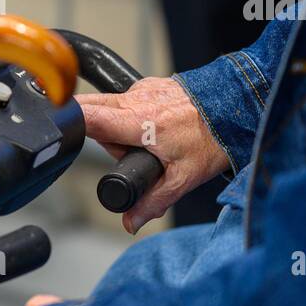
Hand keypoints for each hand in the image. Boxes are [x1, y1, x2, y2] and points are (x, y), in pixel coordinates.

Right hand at [76, 77, 229, 233]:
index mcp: (140, 122)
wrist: (242, 107)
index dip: (71, 124)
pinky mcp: (151, 84)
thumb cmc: (215, 138)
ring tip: (147, 141)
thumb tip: (130, 222)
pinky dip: (131, 114)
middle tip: (122, 150)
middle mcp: (137, 99)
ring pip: (109, 105)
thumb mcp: (183, 178)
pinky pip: (127, 99)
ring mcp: (143, 88)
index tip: (64, 134)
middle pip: (91, 107)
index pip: (88, 116)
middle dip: (95, 130)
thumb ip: (152, 202)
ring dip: (116, 124)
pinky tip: (154, 128)